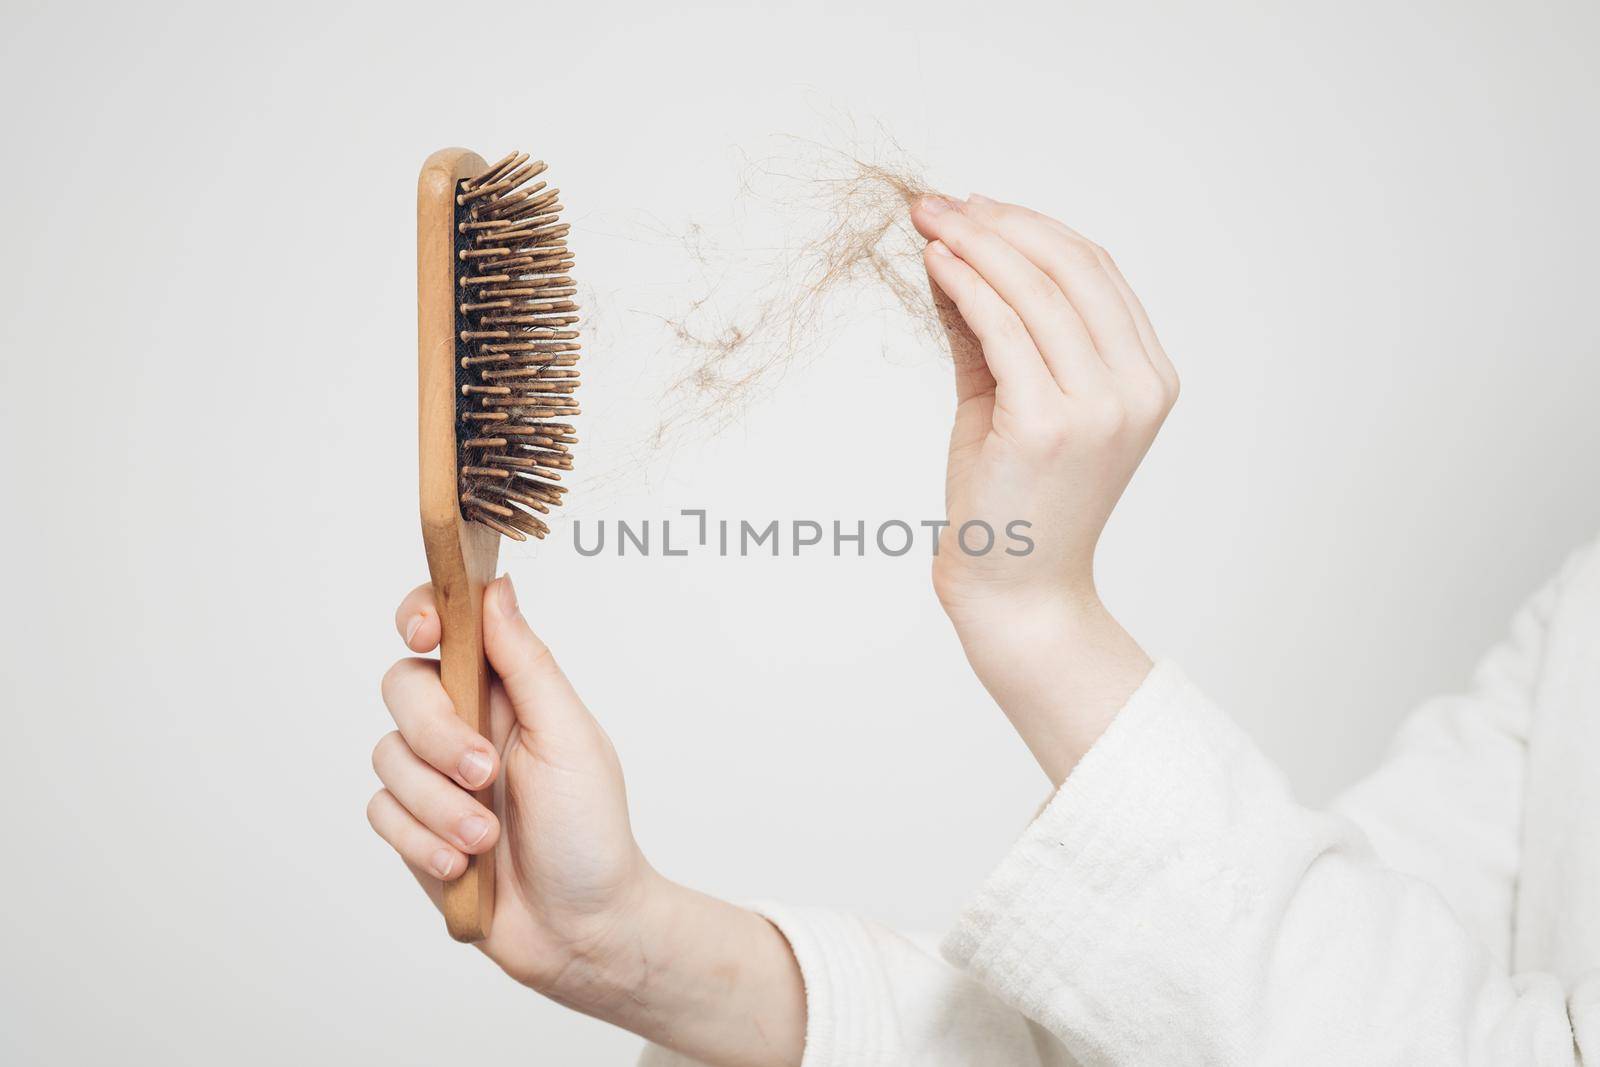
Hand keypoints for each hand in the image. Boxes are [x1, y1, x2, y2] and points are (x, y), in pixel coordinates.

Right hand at [368, 574, 652, 993]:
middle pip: (403, 686)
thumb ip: (528, 663)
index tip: (422, 634)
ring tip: (486, 838)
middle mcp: (465, 722)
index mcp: (507, 689)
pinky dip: (420, 839)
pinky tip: (462, 864)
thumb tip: (496, 589)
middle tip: (483, 772)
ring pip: (388, 754)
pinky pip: (381, 811)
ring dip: (438, 804)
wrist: (580, 927)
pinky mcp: (412, 825)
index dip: (421, 615)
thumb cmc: (590, 829)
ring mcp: (435, 774)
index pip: (447, 625)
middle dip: (436, 733)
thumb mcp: (569, 737)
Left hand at [909, 195, 1178, 780]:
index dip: (1031, 227)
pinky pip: (1003, 330)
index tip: (974, 207)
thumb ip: (992, 329)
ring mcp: (1100, 406)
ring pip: (1036, 290)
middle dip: (999, 224)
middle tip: (938, 204)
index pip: (1095, 271)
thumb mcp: (1010, 400)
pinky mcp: (1048, 424)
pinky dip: (966, 287)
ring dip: (975, 245)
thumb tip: (951, 252)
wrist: (1015, 593)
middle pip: (1071, 267)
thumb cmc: (1012, 503)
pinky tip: (935, 265)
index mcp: (1149, 378)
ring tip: (927, 223)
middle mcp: (1136, 388)